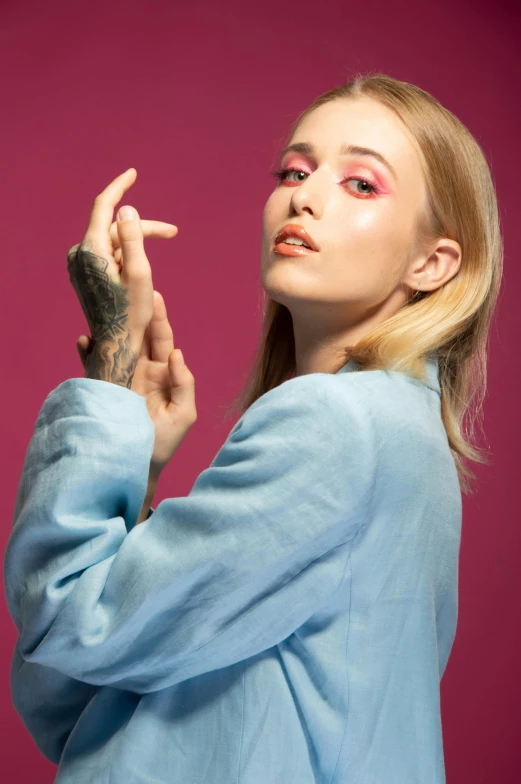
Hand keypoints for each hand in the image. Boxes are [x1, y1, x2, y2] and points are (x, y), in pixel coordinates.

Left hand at [67, 168, 173, 387]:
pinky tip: (140, 266)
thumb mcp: (140, 273)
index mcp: (92, 250)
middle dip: (143, 228)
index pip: (104, 206)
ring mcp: (79, 264)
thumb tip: (127, 209)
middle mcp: (80, 254)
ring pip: (112, 241)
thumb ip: (133, 238)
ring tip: (163, 249)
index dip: (119, 186)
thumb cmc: (131, 312)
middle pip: (114, 228)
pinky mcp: (83, 273)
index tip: (133, 173)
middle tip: (172, 233)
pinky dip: (125, 253)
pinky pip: (106, 253)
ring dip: (137, 242)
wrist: (115, 343)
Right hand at [76, 289, 196, 474]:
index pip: (161, 340)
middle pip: (137, 335)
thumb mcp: (183, 415)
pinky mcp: (103, 388)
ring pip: (115, 345)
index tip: (154, 295)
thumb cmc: (162, 444)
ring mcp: (120, 378)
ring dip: (109, 327)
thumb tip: (177, 354)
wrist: (135, 467)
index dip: (158, 318)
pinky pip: (94, 364)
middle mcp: (141, 371)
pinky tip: (85, 340)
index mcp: (163, 373)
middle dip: (133, 313)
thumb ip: (184, 384)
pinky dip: (89, 351)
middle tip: (127, 289)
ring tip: (103, 309)